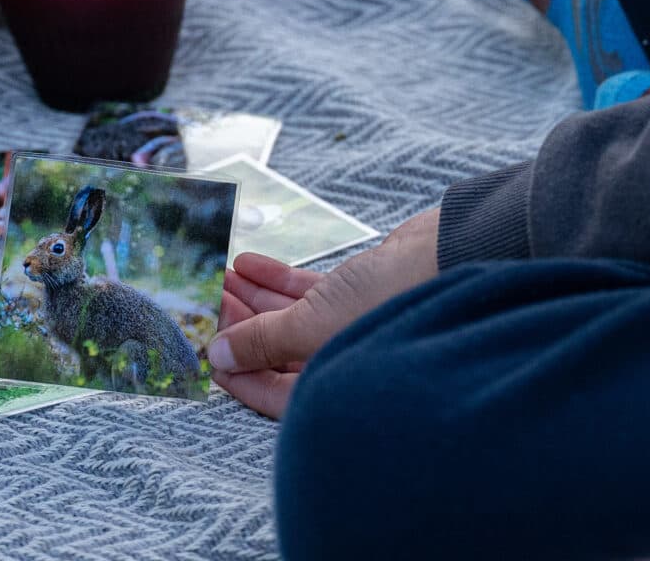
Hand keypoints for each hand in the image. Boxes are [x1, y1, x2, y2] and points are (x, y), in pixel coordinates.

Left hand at [206, 209, 440, 418]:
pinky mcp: (356, 294)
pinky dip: (276, 279)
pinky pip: (306, 293)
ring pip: (287, 317)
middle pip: (274, 350)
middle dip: (237, 324)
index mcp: (334, 387)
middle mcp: (341, 362)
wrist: (447, 255)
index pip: (270, 393)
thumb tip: (218, 357)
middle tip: (202, 301)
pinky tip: (245, 262)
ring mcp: (349, 326)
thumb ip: (262, 341)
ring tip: (216, 274)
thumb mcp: (312, 325)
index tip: (201, 353)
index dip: (234, 374)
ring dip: (251, 296)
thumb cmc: (389, 302)